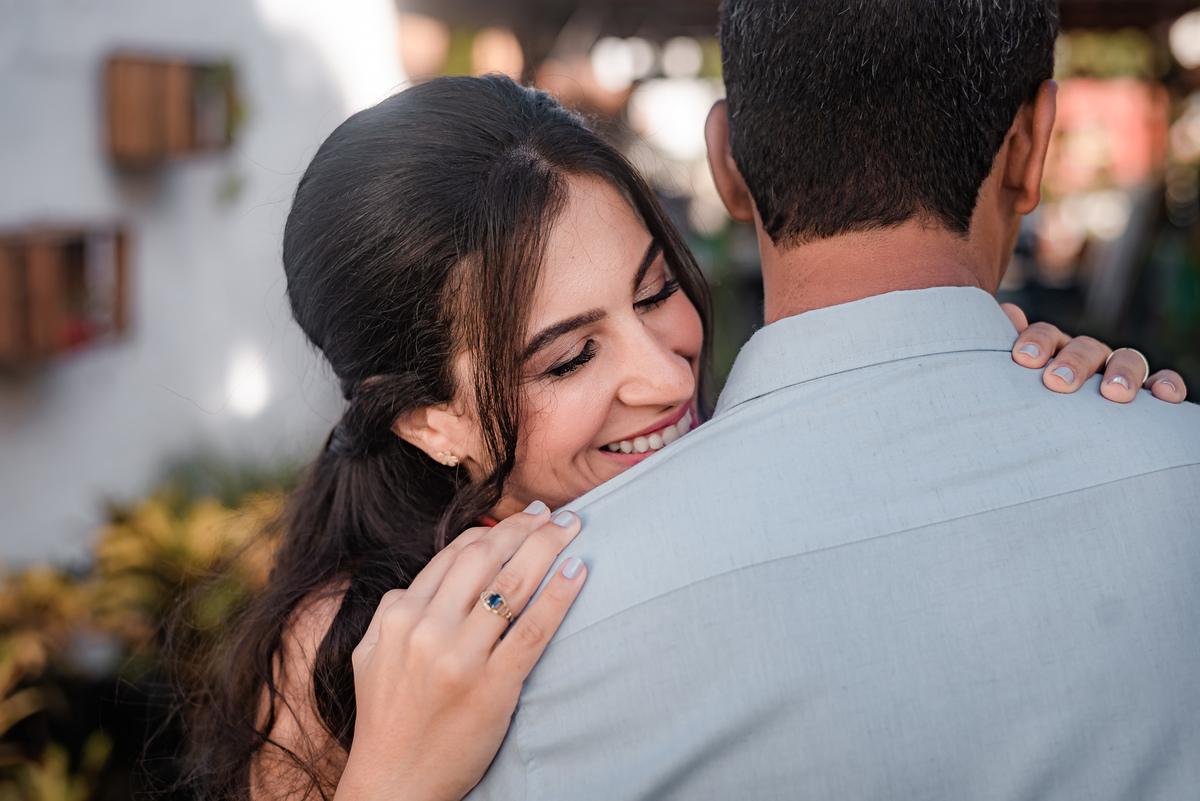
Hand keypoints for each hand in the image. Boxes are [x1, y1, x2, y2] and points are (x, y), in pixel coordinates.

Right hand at [338, 504, 585, 800]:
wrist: (394, 784)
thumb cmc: (387, 721)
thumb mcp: (373, 656)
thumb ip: (394, 614)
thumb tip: (429, 580)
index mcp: (398, 616)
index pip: (454, 556)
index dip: (494, 530)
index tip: (522, 520)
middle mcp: (426, 629)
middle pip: (486, 558)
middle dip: (525, 529)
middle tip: (556, 514)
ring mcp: (460, 657)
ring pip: (512, 584)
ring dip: (547, 548)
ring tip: (573, 529)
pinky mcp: (493, 687)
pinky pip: (533, 630)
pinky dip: (558, 595)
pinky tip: (577, 571)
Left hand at [1002, 304, 1186, 402]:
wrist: (1058, 430)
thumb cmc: (1033, 401)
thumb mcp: (1018, 377)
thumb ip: (1010, 349)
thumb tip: (1008, 310)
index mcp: (1053, 350)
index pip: (1047, 336)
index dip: (1037, 342)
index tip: (1024, 359)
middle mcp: (1087, 356)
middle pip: (1086, 347)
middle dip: (1073, 362)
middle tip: (1057, 383)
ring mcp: (1117, 371)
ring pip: (1126, 359)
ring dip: (1122, 372)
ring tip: (1114, 392)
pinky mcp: (1146, 391)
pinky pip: (1162, 382)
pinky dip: (1166, 384)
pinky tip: (1165, 396)